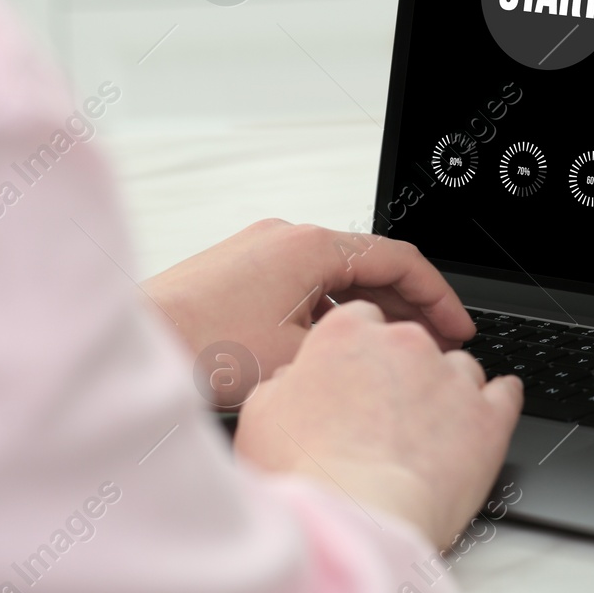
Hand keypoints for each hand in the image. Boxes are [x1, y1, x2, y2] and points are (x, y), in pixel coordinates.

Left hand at [142, 219, 476, 384]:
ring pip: (336, 277)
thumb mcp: (299, 354)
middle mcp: (287, 237)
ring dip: (368, 312)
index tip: (458, 331)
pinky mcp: (241, 269)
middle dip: (407, 308)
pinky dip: (331, 312)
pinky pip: (304, 285)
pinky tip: (338, 350)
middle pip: (370, 266)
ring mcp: (262, 250)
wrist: (134, 339)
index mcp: (311, 246)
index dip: (439, 300)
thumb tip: (386, 353)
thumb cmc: (199, 344)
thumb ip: (354, 345)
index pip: (400, 262)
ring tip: (391, 353)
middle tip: (435, 347)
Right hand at [234, 301, 522, 549]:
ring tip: (427, 431)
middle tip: (383, 415)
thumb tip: (294, 381)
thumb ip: (284, 383)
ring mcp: (451, 378)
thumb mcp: (261, 416)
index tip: (355, 375)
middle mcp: (404, 344)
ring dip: (444, 391)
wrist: (358, 521)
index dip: (357, 352)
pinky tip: (483, 414)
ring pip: (457, 367)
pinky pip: (505, 393)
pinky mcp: (489, 418)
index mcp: (347, 334)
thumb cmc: (305, 474)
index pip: (360, 321)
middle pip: (411, 342)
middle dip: (400, 371)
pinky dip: (496, 401)